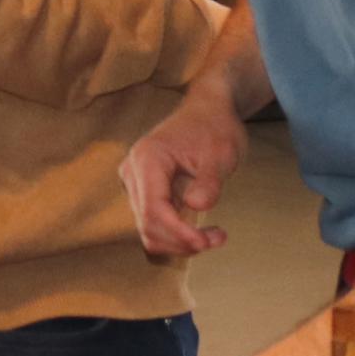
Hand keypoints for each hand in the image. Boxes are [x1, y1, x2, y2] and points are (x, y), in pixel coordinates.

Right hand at [120, 87, 248, 258]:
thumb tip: (196, 205)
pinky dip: (177, 236)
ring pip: (149, 230)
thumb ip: (209, 181)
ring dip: (180, 243)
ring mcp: (135, 183)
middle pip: (148, 225)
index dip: (177, 232)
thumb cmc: (214, 128)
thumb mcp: (220, 153)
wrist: (207, 112)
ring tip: (215, 237)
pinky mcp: (144, 193)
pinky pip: (155, 224)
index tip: (204, 243)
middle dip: (181, 241)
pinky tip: (203, 232)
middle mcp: (134, 172)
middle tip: (218, 239)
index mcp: (148, 158)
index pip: (154, 209)